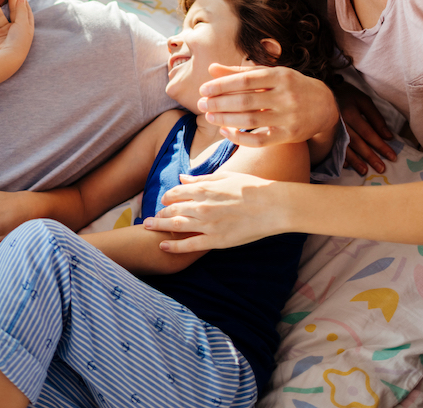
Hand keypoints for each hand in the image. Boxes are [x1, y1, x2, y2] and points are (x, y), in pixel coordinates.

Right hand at [0, 0, 33, 59]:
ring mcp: (5, 33)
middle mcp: (16, 30)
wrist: (7, 59)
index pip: (26, 13)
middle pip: (13, 12)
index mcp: (26, 27)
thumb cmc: (19, 41)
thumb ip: (21, 10)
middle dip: (10, 1)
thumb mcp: (23, 23)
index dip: (24, 4)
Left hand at [141, 170, 283, 252]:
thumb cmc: (252, 188)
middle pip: (173, 209)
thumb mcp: (225, 177)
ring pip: (176, 225)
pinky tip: (162, 245)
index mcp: (205, 189)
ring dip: (160, 226)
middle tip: (150, 218)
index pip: (176, 192)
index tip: (163, 200)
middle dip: (159, 213)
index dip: (167, 197)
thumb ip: (201, 179)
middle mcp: (202, 206)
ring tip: (148, 227)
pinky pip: (189, 245)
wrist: (273, 206)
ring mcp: (207, 224)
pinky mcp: (216, 240)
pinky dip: (174, 246)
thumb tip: (182, 178)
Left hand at [196, 63, 337, 145]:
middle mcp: (286, 95)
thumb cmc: (290, 86)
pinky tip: (225, 132)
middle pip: (246, 100)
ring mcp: (289, 117)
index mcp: (280, 76)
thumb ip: (240, 72)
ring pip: (250, 120)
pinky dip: (240, 138)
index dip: (222, 85)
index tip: (203, 89)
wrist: (325, 106)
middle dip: (219, 103)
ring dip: (225, 120)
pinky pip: (260, 140)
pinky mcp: (289, 135)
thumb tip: (211, 69)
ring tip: (209, 117)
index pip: (246, 79)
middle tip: (201, 105)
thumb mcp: (270, 74)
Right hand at [333, 80, 394, 174]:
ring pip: (345, 147)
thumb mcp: (363, 101)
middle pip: (357, 142)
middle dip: (370, 156)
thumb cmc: (347, 95)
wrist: (324, 91)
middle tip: (381, 168)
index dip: (380, 145)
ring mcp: (331, 129)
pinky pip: (333, 147)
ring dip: (355, 161)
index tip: (392, 156)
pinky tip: (346, 165)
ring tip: (365, 171)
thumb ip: (376, 118)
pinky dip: (340, 156)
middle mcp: (340, 123)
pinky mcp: (326, 133)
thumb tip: (388, 136)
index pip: (368, 132)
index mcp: (350, 113)